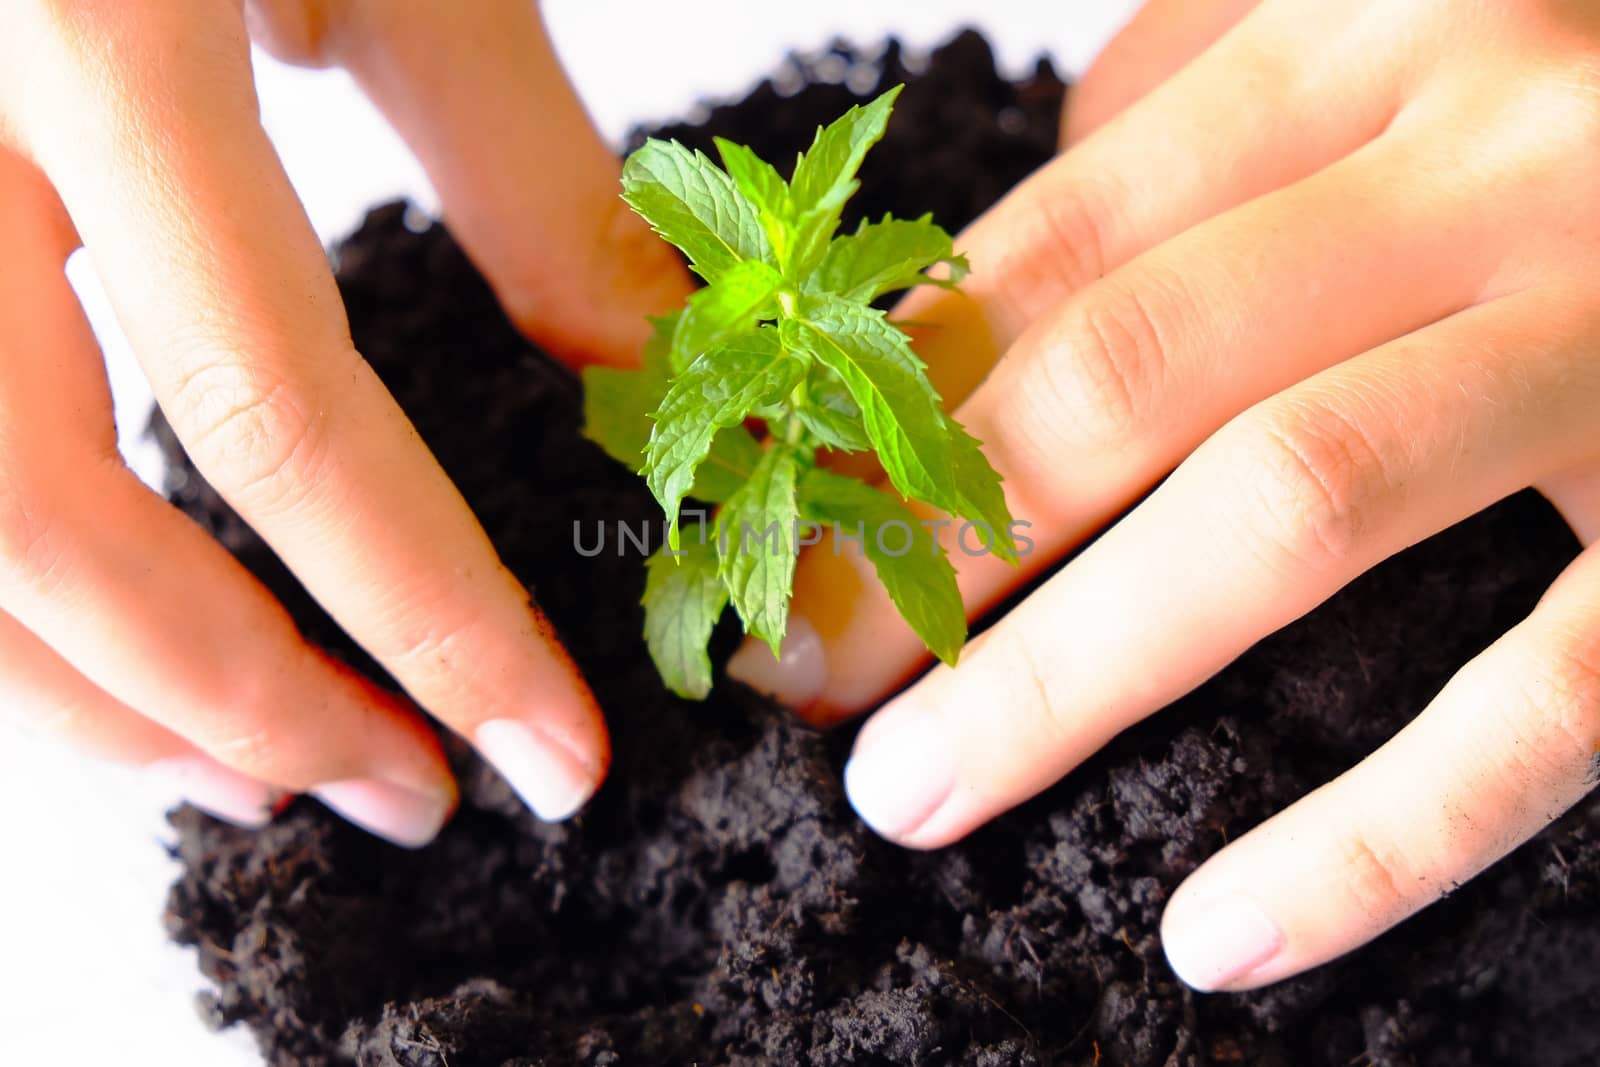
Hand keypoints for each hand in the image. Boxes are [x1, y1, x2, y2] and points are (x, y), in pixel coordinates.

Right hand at [0, 0, 689, 843]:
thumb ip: (525, 176)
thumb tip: (647, 376)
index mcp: (85, 41)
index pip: (270, 411)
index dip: (422, 614)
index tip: (545, 753)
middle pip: (37, 526)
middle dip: (234, 705)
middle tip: (396, 796)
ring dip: (96, 698)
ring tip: (263, 769)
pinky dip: (23, 600)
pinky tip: (132, 649)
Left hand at [729, 0, 1599, 990]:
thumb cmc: (1577, 111)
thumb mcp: (1384, 46)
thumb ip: (1190, 123)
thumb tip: (968, 291)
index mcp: (1370, 25)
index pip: (1054, 246)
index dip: (881, 403)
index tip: (770, 530)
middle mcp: (1493, 148)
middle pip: (1130, 368)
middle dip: (923, 544)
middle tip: (799, 672)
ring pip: (1289, 504)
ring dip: (1061, 679)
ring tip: (908, 791)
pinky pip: (1545, 701)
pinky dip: (1376, 839)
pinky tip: (1217, 935)